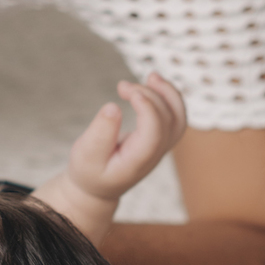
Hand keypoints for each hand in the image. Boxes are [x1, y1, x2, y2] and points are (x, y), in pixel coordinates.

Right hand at [34, 72, 185, 242]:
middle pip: (167, 121)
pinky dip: (169, 98)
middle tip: (122, 86)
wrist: (97, 187)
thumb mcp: (85, 154)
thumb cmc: (89, 170)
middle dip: (149, 95)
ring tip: (151, 76)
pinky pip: (175, 117)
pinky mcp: (159, 140)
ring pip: (178, 119)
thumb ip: (99, 133)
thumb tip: (113, 107)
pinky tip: (154, 83)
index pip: (155, 132)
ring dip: (169, 94)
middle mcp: (154, 155)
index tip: (126, 90)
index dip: (148, 108)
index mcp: (136, 161)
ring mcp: (160, 148)